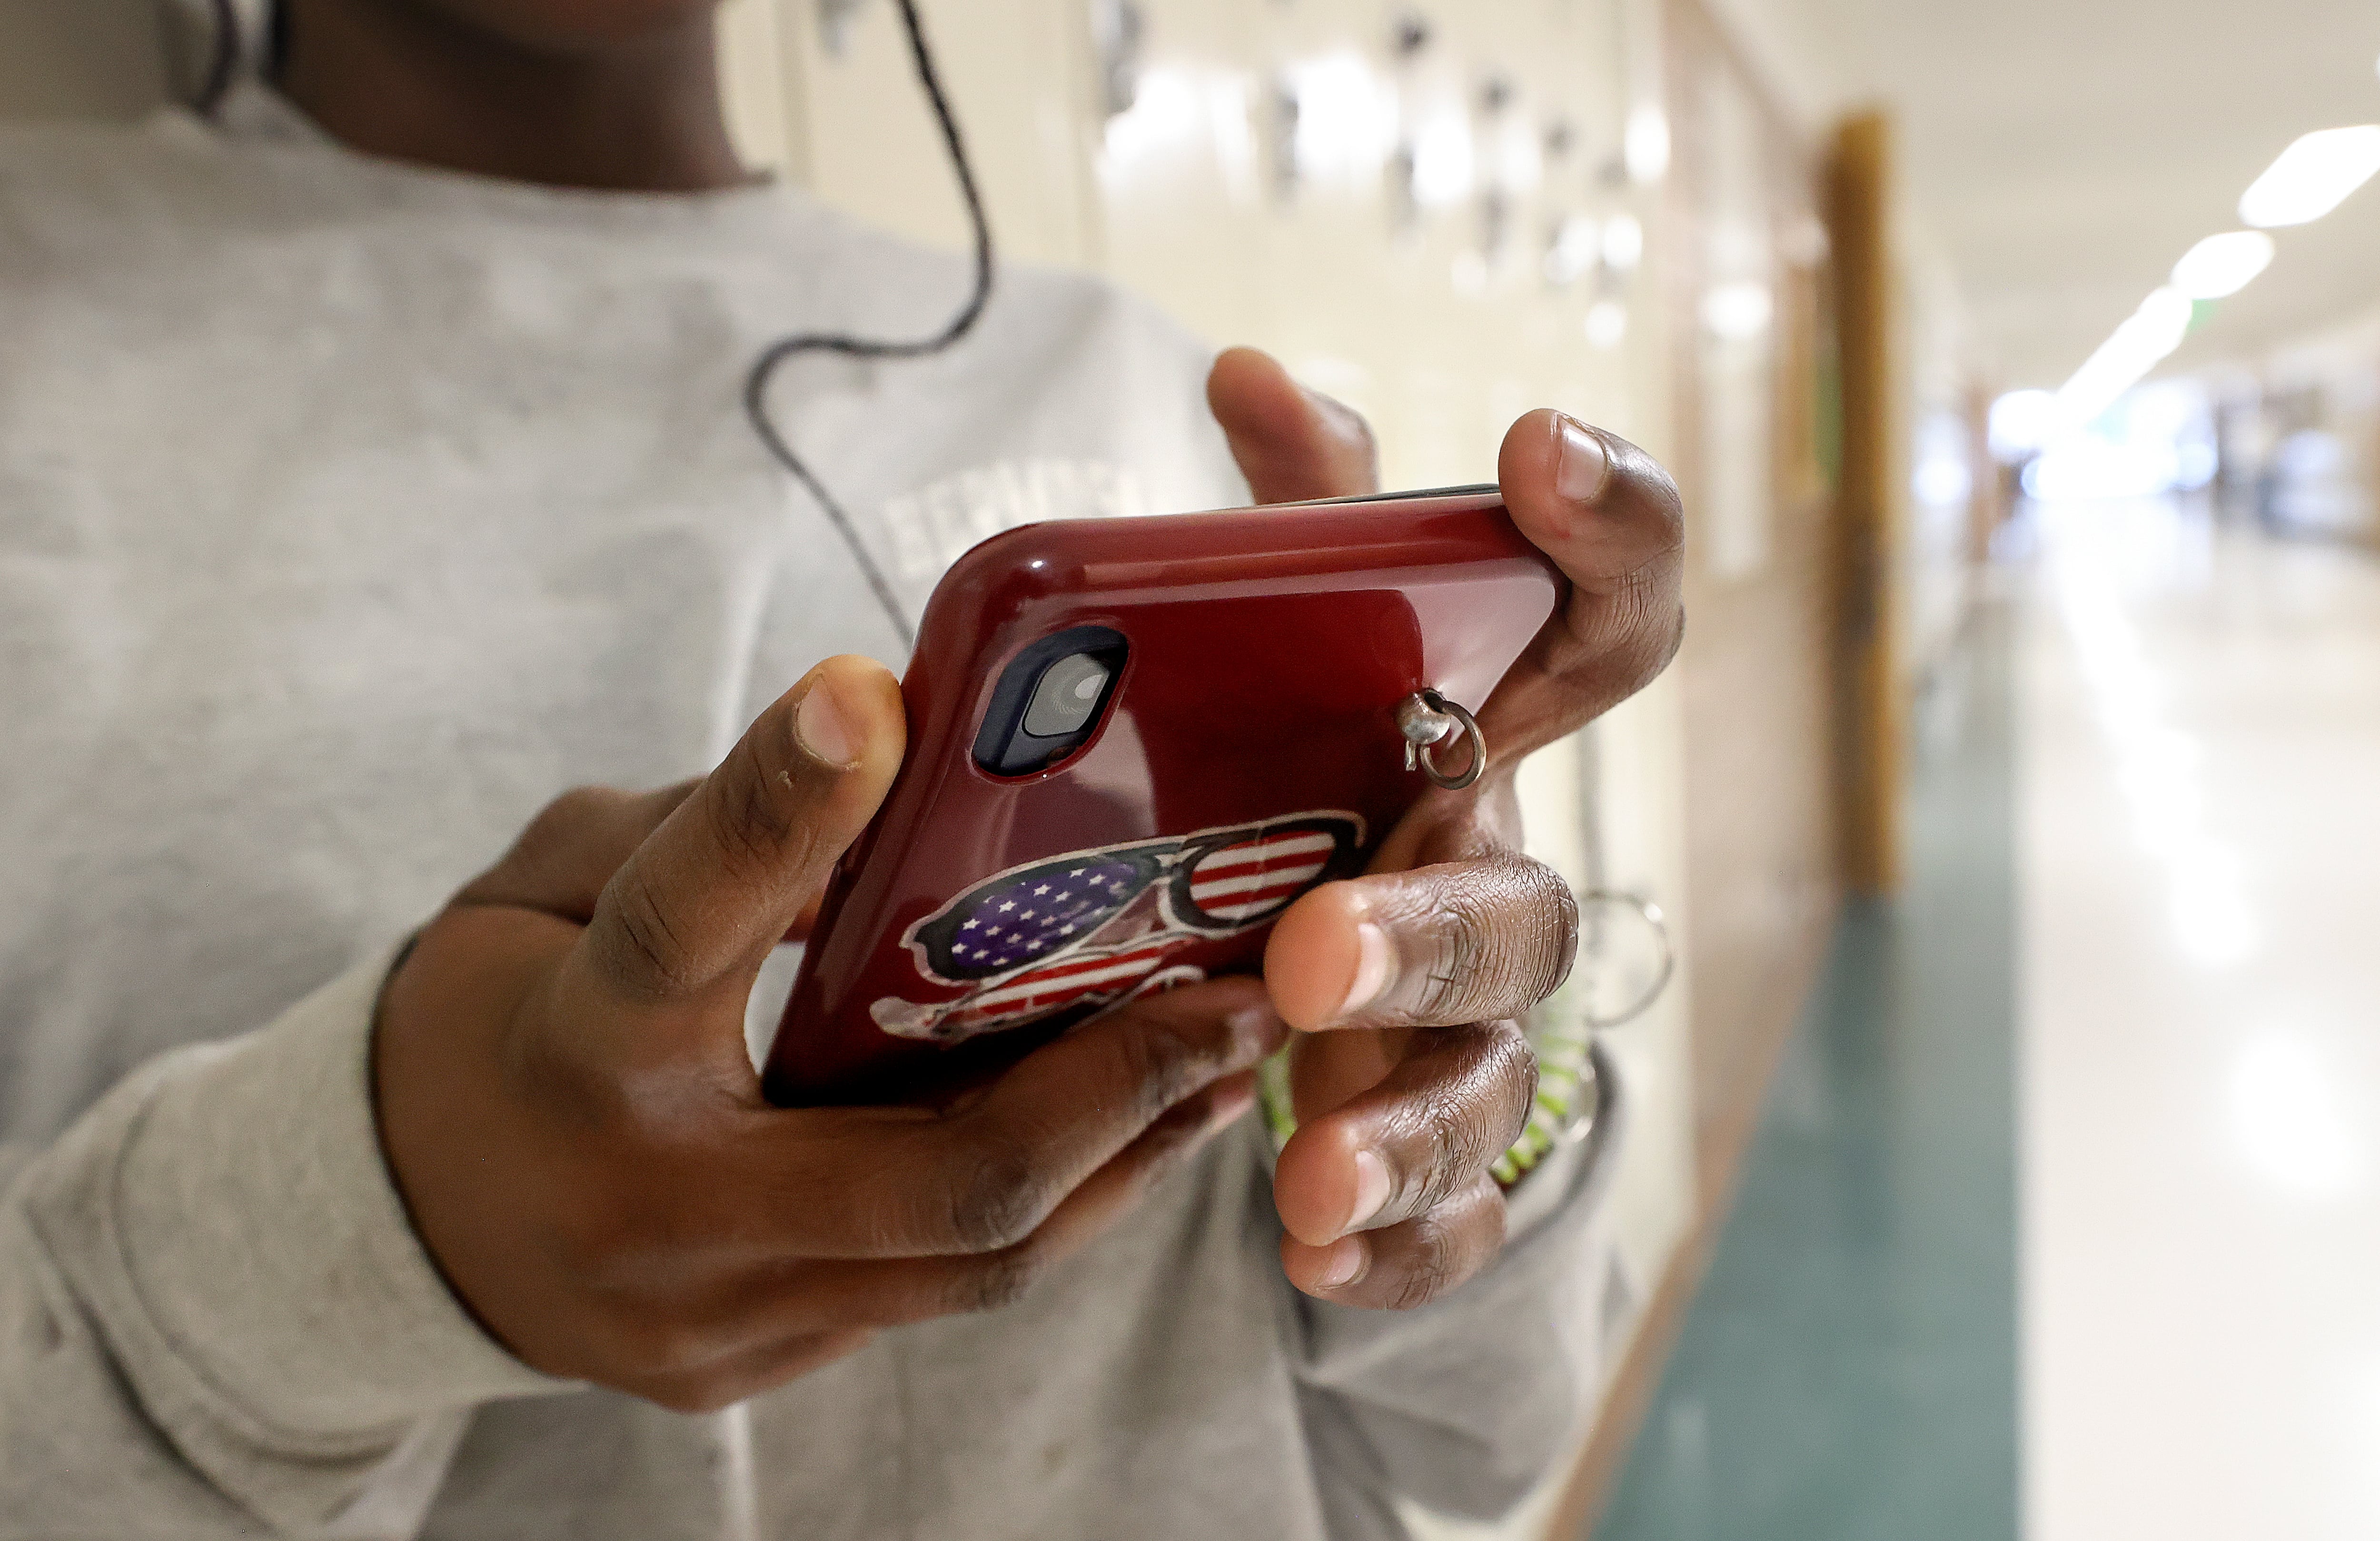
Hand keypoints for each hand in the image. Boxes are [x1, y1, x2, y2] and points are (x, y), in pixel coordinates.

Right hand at [376, 656, 1284, 1411]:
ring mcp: (710, 1319)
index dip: (782, 804)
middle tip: (1236, 995)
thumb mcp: (552, 887)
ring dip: (1122, 1157)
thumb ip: (702, 835)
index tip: (876, 697)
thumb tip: (889, 776)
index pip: (687, 915)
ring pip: (974, 1264)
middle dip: (1115, 1087)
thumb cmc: (492, 1019)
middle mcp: (650, 1208)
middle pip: (935, 1177)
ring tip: (1226, 1059)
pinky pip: (938, 1294)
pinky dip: (1044, 1204)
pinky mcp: (750, 1368)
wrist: (394, 1219)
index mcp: (572, 1047)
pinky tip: (1122, 1130)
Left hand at [1206, 347, 1684, 1309]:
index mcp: (1490, 730)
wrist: (1305, 960)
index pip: (1610, 614)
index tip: (1528, 448)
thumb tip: (1250, 371)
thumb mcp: (1296, 649)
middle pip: (1521, 897)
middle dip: (1427, 925)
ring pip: (1497, 1068)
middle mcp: (1506, 871)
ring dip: (1409, 1120)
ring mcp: (1486, 1020)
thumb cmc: (1312, 771)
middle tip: (1308, 953)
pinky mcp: (1449, 1145)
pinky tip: (1315, 1261)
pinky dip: (1402, 1240)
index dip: (1607, 526)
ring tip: (1308, 1173)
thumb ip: (1298, 525)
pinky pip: (1463, 1209)